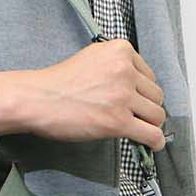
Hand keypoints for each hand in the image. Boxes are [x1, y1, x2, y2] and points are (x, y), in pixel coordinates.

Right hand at [0, 39, 166, 150]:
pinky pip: (151, 134)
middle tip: (132, 116)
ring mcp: (122, 96)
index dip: (141, 91)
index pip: (149, 75)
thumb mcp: (92, 58)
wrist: (38, 99)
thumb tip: (137, 85)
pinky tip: (152, 145)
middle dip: (146, 107)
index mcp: (120, 50)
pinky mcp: (118, 121)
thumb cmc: (58, 82)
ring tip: (136, 129)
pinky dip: (154, 142)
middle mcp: (125, 70)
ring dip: (149, 124)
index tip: (132, 100)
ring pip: (157, 115)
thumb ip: (117, 65)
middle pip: (156, 95)